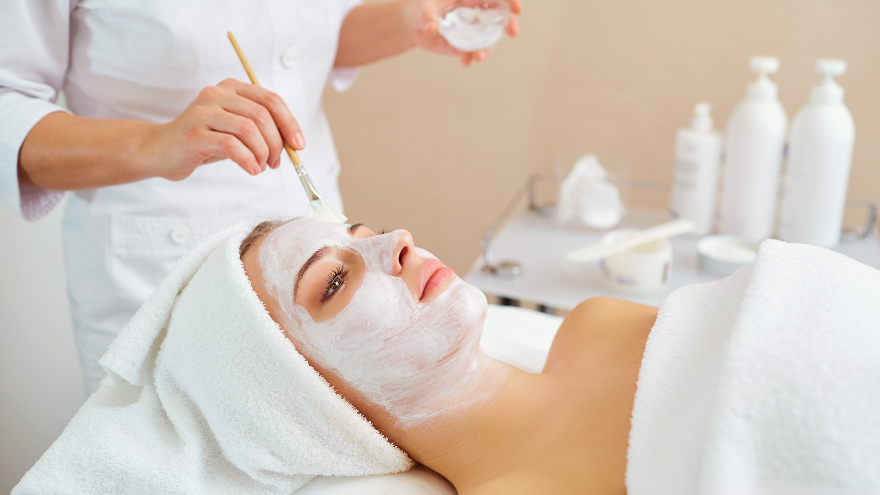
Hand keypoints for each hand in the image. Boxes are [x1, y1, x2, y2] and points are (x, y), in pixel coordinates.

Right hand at [143, 78, 303, 179]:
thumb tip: (292, 143)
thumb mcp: (234, 130)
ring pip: (249, 129)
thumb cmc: (203, 141)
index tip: (298, 145)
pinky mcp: (194, 133)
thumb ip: (260, 130)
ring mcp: (203, 112)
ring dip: (263, 153)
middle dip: (277, 143)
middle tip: (276, 162)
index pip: (270, 100)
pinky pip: (232, 146)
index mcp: (231, 89)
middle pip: (262, 115)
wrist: (159, 150)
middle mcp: (217, 95)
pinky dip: (248, 160)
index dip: (289, 123)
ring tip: (261, 166)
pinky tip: (251, 169)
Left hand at [403, 0, 521, 65]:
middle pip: (499, 15)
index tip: (517, 10)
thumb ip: (428, 18)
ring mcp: (472, 29)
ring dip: (487, 48)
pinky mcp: (465, 43)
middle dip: (509, 23)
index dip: (509, 1)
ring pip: (488, 37)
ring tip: (479, 57)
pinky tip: (464, 62)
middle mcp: (475, 12)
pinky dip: (471, 57)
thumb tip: (431, 29)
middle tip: (513, 32)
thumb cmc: (418, 8)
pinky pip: (474, 51)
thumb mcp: (422, 9)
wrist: (411, 25)